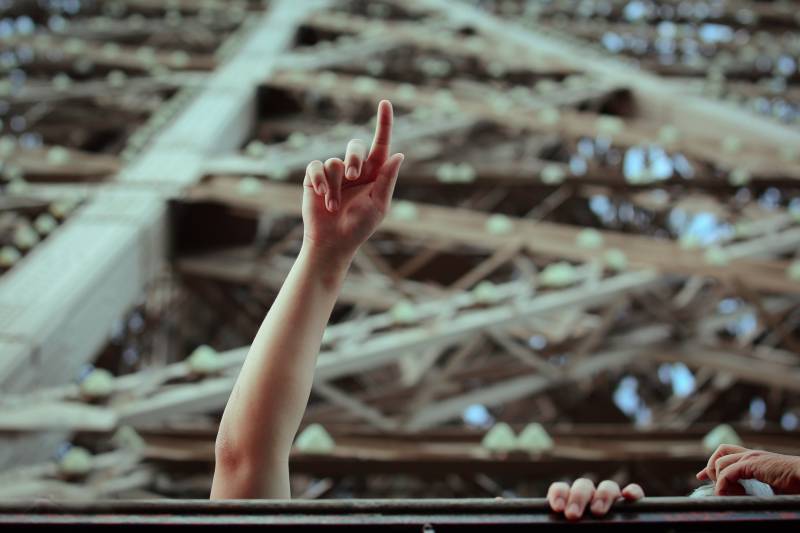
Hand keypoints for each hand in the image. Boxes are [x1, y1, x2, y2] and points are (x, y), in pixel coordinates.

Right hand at [302, 100, 403, 259]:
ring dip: (335, 186)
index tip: (385, 103)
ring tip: (334, 206)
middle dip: (355, 158)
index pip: (381, 144)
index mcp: (375, 174)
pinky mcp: (315, 178)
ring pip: (334, 162)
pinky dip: (321, 180)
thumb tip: (399, 155)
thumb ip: (387, 180)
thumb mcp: (379, 205)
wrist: (333, 242)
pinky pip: (316, 167)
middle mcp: (355, 170)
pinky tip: (323, 196)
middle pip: (355, 146)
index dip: (384, 124)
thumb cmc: (359, 227)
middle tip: (355, 176)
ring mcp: (335, 173)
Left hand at [547, 478, 643, 520]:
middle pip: (584, 486)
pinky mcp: (631, 508)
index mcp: (571, 504)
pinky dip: (633, 491)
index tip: (558, 508)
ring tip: (597, 511)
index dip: (559, 494)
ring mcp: (611, 502)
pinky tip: (628, 496)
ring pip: (608, 486)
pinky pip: (634, 492)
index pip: (562, 490)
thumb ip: (562, 527)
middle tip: (573, 515)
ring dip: (602, 494)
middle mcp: (591, 500)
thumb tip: (540, 532)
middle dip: (578, 497)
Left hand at [697, 444, 799, 494]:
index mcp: (755, 457)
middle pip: (720, 452)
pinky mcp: (752, 464)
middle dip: (710, 468)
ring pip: (720, 463)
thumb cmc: (795, 483)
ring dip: (718, 480)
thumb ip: (757, 487)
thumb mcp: (771, 485)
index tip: (701, 476)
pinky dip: (722, 484)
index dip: (711, 464)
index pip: (726, 453)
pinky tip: (725, 494)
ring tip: (725, 493)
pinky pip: (728, 473)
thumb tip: (746, 499)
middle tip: (709, 483)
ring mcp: (751, 457)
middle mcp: (751, 454)